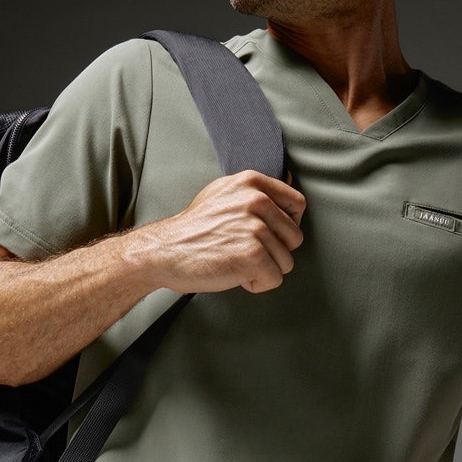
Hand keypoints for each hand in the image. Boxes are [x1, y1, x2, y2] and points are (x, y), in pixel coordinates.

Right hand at [142, 170, 305, 294]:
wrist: (164, 252)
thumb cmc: (192, 229)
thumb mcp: (223, 193)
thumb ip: (255, 190)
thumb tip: (287, 177)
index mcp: (252, 183)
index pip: (297, 204)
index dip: (288, 225)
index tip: (271, 235)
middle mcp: (257, 201)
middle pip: (295, 237)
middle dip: (275, 251)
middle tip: (245, 251)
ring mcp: (256, 229)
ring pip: (286, 261)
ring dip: (263, 269)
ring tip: (236, 261)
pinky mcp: (253, 255)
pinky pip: (275, 279)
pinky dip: (256, 284)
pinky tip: (235, 274)